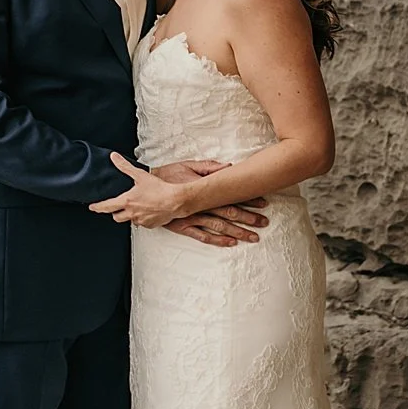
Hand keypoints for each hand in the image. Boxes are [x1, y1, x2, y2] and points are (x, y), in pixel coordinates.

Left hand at [89, 151, 191, 228]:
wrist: (175, 200)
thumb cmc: (159, 189)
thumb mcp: (140, 175)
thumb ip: (125, 167)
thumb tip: (114, 157)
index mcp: (127, 201)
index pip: (107, 206)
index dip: (98, 207)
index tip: (92, 208)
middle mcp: (131, 213)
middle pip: (116, 217)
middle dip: (115, 212)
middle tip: (118, 207)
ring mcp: (140, 220)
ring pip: (130, 220)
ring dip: (131, 215)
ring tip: (138, 207)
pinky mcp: (150, 225)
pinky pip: (142, 223)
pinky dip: (143, 218)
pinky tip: (148, 211)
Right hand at [140, 158, 268, 248]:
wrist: (142, 191)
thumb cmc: (166, 176)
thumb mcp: (187, 165)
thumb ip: (209, 166)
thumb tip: (228, 166)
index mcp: (203, 189)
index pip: (230, 194)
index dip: (247, 198)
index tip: (263, 201)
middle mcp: (200, 204)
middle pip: (229, 211)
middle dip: (249, 217)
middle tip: (265, 222)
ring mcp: (191, 217)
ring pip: (219, 225)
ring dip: (238, 231)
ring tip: (254, 237)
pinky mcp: (183, 226)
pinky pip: (203, 236)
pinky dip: (218, 240)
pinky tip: (231, 243)